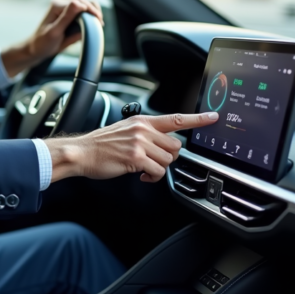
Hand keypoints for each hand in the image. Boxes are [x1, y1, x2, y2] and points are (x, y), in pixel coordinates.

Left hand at [0, 0, 103, 77]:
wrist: (36, 49)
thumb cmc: (43, 42)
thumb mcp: (55, 32)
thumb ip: (66, 17)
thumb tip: (79, 3)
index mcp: (57, 5)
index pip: (79, 2)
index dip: (90, 11)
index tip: (98, 21)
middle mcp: (61, 4)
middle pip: (84, 1)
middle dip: (94, 11)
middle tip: (100, 24)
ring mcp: (65, 9)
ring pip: (85, 6)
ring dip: (93, 13)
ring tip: (98, 24)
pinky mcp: (69, 15)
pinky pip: (83, 13)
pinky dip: (90, 17)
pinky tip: (92, 26)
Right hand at [47, 112, 218, 183]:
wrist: (81, 152)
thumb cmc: (100, 145)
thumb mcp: (124, 130)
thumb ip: (145, 133)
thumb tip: (162, 144)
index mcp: (142, 121)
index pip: (175, 118)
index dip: (197, 119)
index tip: (213, 117)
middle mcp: (143, 129)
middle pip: (175, 146)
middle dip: (167, 157)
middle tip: (152, 161)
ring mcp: (139, 143)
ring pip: (168, 160)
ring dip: (158, 168)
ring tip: (143, 168)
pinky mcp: (136, 158)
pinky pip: (158, 171)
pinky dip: (152, 177)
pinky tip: (141, 174)